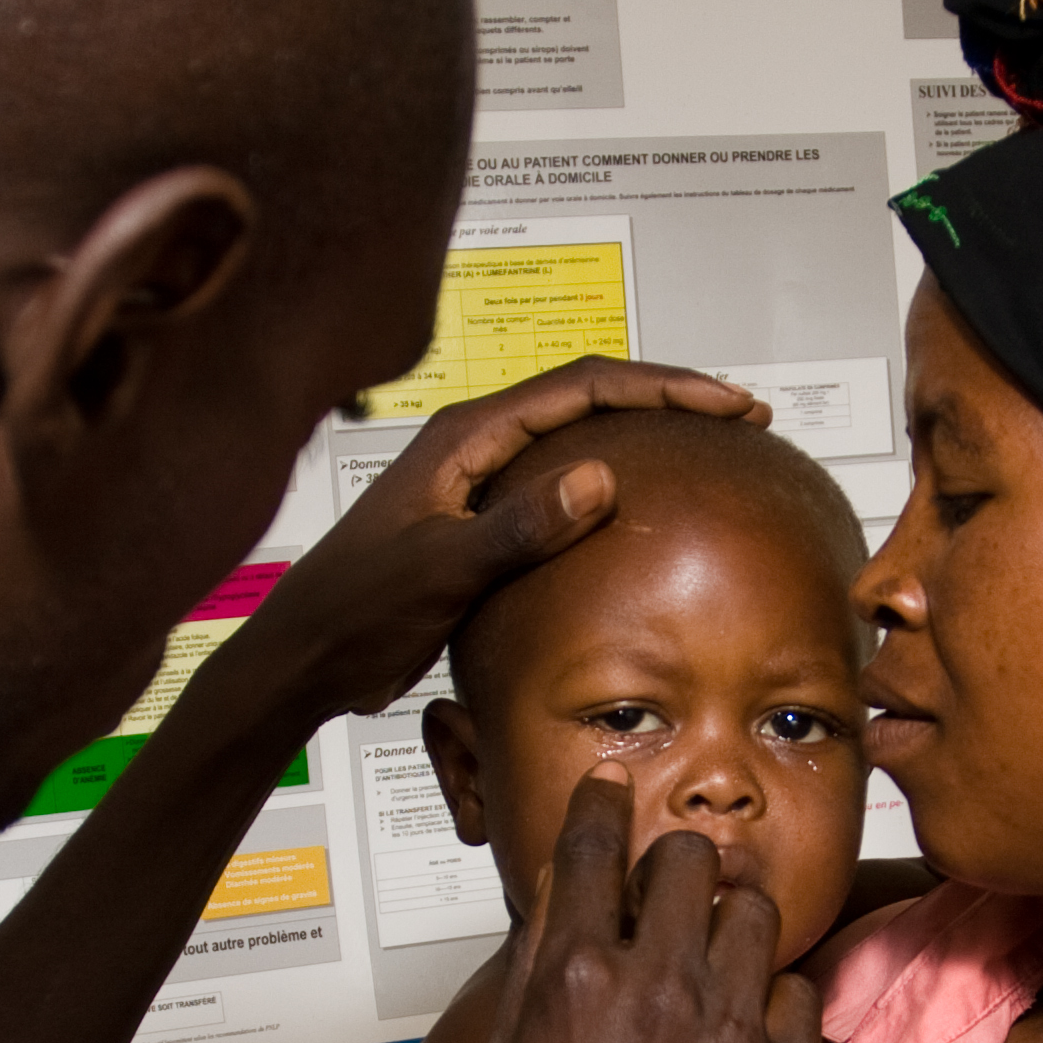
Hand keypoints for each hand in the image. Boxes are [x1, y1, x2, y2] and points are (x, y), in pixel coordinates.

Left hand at [226, 357, 771, 724]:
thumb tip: (600, 480)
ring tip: (705, 447)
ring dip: (643, 437)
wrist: (304, 657)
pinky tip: (638, 513)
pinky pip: (559, 490)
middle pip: (589, 397)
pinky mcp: (480, 524)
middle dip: (667, 399)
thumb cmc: (353, 610)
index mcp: (465, 437)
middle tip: (737, 415)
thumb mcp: (442, 569)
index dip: (664, 388)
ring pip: (577, 439)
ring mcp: (478, 483)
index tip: (725, 405)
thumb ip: (519, 528)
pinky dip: (609, 488)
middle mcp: (474, 448)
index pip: (584, 385)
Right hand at [464, 774, 822, 1042]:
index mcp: (572, 977)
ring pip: (755, 912)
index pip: (593, 844)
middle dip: (675, 865)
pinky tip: (741, 1032)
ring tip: (711, 958)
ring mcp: (729, 1034)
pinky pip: (794, 993)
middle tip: (668, 890)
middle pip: (689, 859)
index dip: (600, 805)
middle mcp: (657, 990)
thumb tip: (563, 895)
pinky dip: (768, 1000)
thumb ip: (537, 968)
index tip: (610, 791)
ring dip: (729, 921)